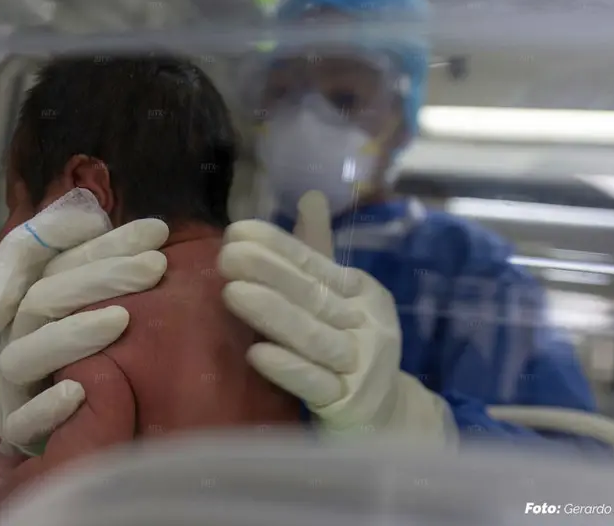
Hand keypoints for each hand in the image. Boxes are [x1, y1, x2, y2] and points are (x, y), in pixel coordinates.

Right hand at [0, 189, 168, 450]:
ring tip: (123, 319)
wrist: (90, 419)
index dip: (105, 243)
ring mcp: (16, 383)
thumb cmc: (104, 341)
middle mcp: (19, 335)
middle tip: (156, 265)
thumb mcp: (101, 289)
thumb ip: (85, 247)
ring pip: (22, 355)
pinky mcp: (21, 429)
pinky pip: (20, 422)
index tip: (159, 231)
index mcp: (34, 297)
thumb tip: (84, 215)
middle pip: (43, 297)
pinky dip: (46, 408)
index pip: (54, 258)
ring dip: (71, 334)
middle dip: (100, 276)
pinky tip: (80, 390)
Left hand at [219, 191, 453, 439]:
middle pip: (313, 296)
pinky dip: (287, 368)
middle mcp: (366, 324)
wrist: (386, 417)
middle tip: (228, 254)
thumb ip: (318, 252)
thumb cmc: (350, 349)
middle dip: (270, 273)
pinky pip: (314, 385)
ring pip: (312, 337)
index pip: (316, 264)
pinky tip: (257, 353)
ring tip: (233, 292)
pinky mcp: (347, 404)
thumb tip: (309, 195)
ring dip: (274, 314)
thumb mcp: (339, 299)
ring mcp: (359, 366)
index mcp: (362, 293)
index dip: (278, 247)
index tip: (238, 230)